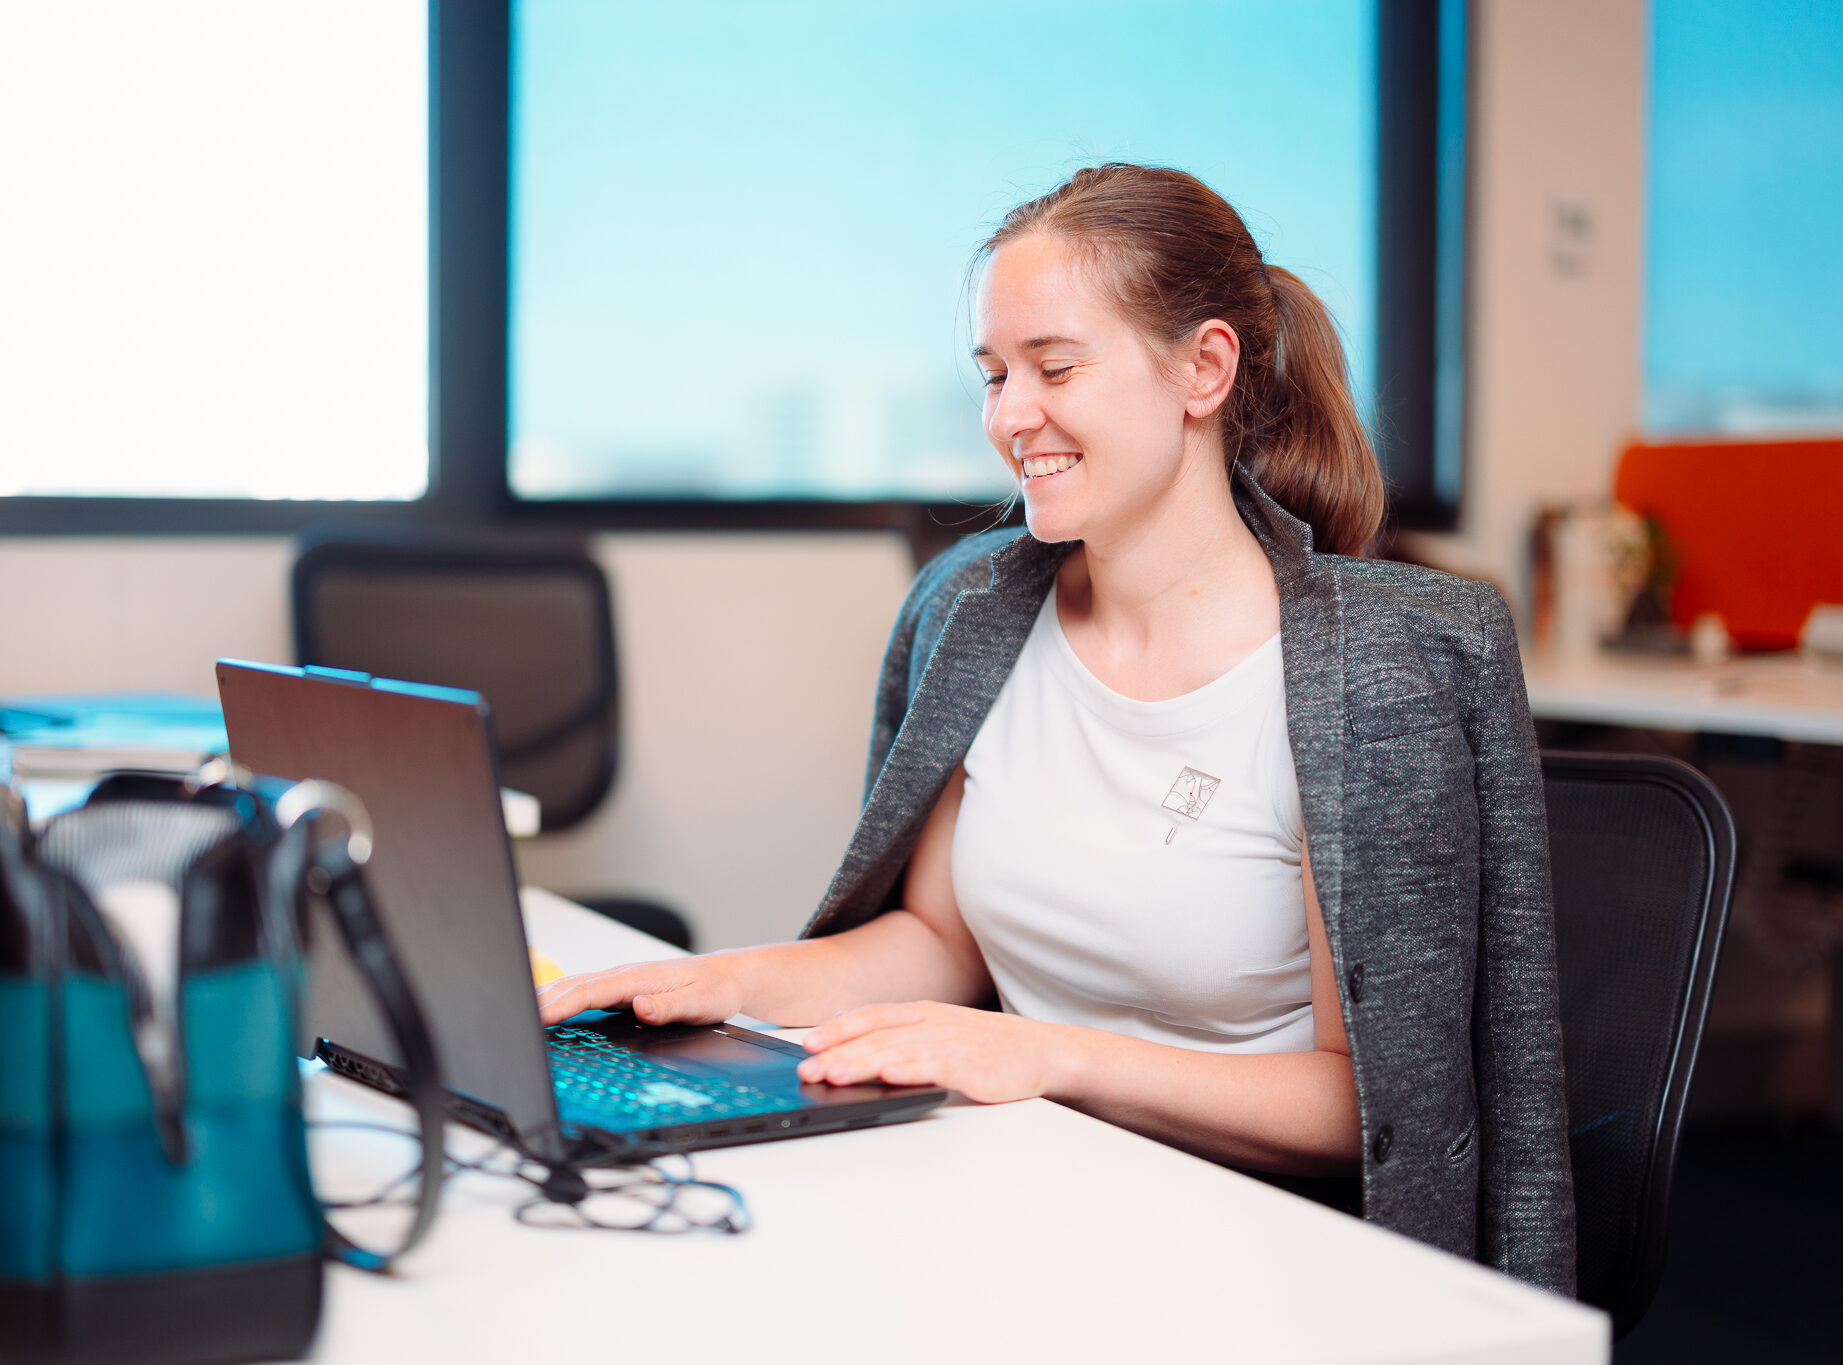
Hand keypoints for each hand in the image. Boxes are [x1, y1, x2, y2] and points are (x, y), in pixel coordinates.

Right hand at [536, 954, 745, 1026]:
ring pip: (574, 986)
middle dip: (540, 1000)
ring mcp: (621, 981)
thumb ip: (669, 1006)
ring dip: (545, 996)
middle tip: (510, 1017)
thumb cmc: (715, 989)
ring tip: (516, 1011)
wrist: (728, 976)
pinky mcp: (622, 989)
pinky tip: (546, 1008)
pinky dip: (560, 997)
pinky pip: (583, 992)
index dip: (561, 1004)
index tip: (537, 1017)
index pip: (590, 991)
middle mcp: (625, 976)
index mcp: (638, 978)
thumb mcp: (700, 1002)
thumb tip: (639, 1005)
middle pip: (573, 986)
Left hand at [796, 1001, 1068, 1103]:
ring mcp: (953, 1044)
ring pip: (899, 1052)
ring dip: (864, 1064)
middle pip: (878, 1037)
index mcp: (924, 1012)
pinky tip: (890, 1076)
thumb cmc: (988, 1045)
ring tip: (835, 1075)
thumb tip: (847, 1025)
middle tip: (807, 1070)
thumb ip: (898, 1030)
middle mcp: (934, 1024)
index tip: (807, 1045)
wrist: (1042, 1052)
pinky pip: (936, 1068)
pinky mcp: (972, 1067)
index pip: (872, 1017)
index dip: (838, 1029)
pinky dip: (911, 1071)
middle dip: (839, 1053)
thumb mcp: (939, 1029)